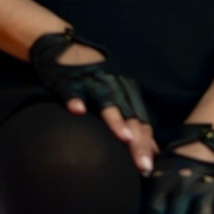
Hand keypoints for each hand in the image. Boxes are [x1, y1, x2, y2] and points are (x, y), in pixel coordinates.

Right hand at [29, 31, 155, 175]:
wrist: (60, 45)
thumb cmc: (91, 77)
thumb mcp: (113, 93)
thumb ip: (130, 119)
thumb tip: (152, 152)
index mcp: (124, 89)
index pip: (141, 119)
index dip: (147, 143)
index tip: (150, 169)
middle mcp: (111, 84)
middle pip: (129, 114)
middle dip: (138, 140)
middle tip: (142, 165)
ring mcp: (90, 80)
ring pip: (106, 100)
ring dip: (115, 118)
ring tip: (124, 137)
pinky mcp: (67, 78)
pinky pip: (71, 89)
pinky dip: (74, 99)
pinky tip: (77, 111)